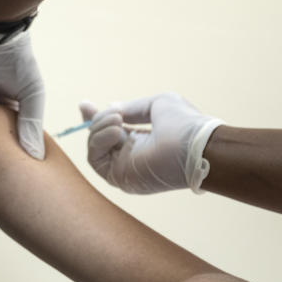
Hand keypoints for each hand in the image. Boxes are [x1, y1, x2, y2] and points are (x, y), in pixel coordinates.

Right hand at [83, 93, 223, 193]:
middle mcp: (130, 155)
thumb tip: (111, 107)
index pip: (111, 131)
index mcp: (141, 140)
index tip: (85, 104)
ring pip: (94, 147)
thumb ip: (132, 108)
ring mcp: (123, 167)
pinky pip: (95, 158)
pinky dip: (100, 141)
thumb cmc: (184, 125)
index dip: (96, 117)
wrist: (196, 148)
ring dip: (100, 128)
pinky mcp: (118, 177)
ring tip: (118, 121)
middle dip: (94, 121)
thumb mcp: (157, 105)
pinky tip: (118, 132)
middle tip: (100, 110)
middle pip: (97, 139)